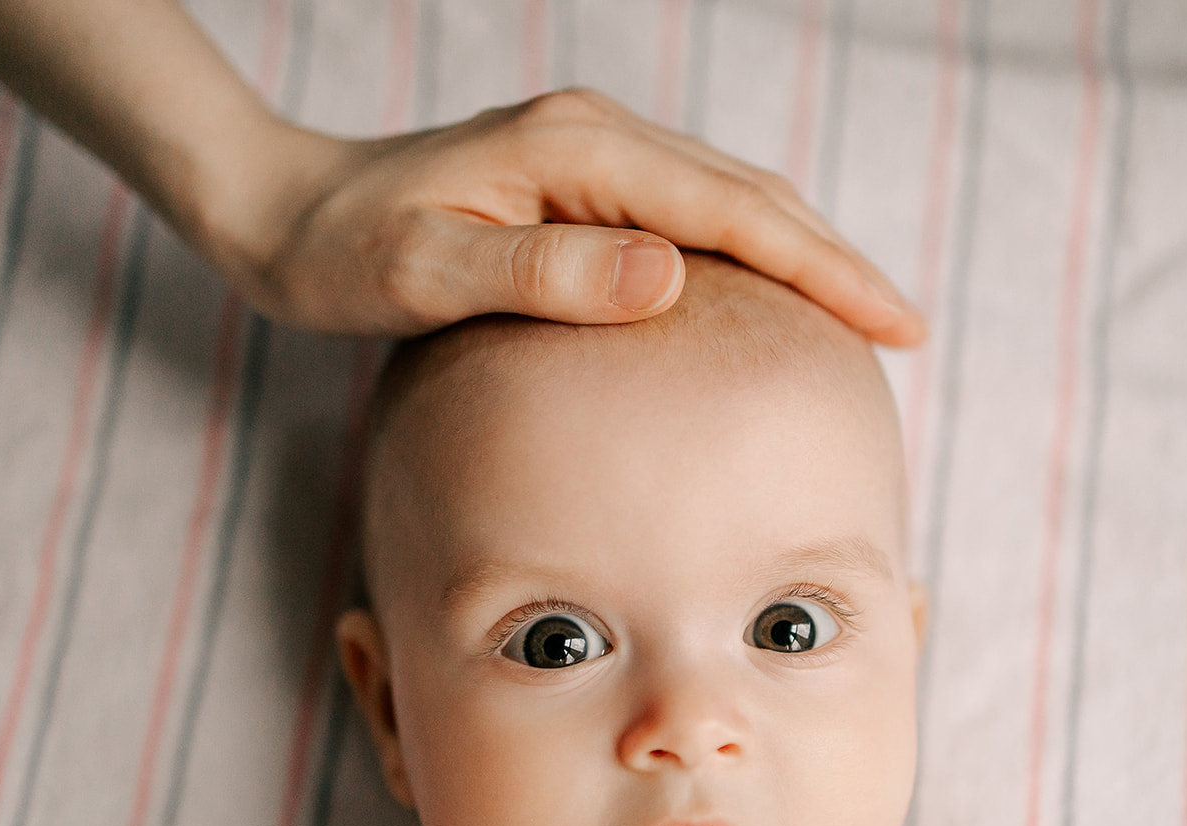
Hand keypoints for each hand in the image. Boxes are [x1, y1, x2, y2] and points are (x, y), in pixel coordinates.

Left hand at [202, 89, 925, 343]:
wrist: (284, 207)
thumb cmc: (341, 251)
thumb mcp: (424, 273)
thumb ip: (543, 274)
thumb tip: (671, 277)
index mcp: (577, 154)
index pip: (734, 211)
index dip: (822, 268)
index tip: (892, 321)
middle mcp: (597, 137)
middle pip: (751, 194)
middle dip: (834, 260)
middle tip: (903, 327)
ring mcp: (589, 153)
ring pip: (728, 198)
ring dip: (799, 252)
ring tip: (859, 312)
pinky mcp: (575, 180)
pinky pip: (688, 210)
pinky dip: (745, 250)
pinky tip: (764, 294)